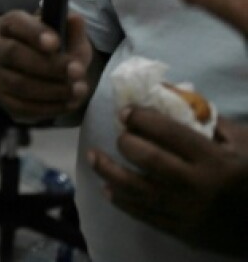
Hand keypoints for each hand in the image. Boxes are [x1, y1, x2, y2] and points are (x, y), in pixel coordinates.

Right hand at [0, 10, 92, 120]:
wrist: (50, 73)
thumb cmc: (57, 48)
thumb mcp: (69, 36)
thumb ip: (72, 28)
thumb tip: (75, 19)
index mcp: (9, 24)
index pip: (16, 23)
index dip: (34, 33)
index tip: (56, 44)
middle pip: (13, 54)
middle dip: (48, 65)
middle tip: (78, 71)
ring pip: (19, 83)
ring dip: (52, 89)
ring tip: (79, 89)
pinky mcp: (2, 98)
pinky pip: (22, 106)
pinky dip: (48, 107)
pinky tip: (69, 103)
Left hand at [89, 108, 247, 255]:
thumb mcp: (243, 143)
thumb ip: (209, 121)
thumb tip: (170, 95)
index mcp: (212, 159)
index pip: (167, 132)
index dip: (140, 118)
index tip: (126, 111)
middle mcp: (195, 184)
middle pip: (146, 158)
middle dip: (126, 142)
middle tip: (119, 134)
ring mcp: (185, 210)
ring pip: (135, 189)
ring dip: (108, 171)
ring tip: (93, 157)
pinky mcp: (180, 230)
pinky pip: (143, 213)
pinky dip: (122, 200)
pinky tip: (108, 188)